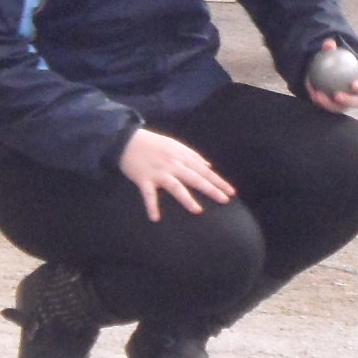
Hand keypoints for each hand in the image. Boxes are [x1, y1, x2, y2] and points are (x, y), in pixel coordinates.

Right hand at [117, 129, 235, 221]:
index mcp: (181, 156)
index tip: (231, 192)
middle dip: (211, 189)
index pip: (204, 171)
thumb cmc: (153, 144)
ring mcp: (158, 172)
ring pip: (175, 186)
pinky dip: (151, 206)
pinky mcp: (143, 179)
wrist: (127, 139)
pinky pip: (148, 195)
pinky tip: (155, 218)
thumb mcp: (175, 145)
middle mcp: (173, 165)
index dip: (218, 181)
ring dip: (186, 199)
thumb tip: (208, 166)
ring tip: (197, 211)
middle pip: (195, 178)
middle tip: (224, 200)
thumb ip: (193, 156)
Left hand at [306, 37, 357, 114]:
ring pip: (341, 107)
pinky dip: (320, 100)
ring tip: (318, 96)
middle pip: (357, 101)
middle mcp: (357, 95)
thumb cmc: (334, 61)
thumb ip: (330, 49)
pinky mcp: (336, 107)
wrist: (328, 72)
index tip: (353, 84)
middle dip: (349, 100)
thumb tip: (329, 43)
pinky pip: (328, 106)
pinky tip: (312, 94)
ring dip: (329, 104)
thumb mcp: (332, 54)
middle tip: (337, 95)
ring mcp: (347, 103)